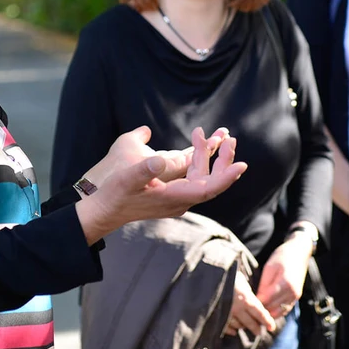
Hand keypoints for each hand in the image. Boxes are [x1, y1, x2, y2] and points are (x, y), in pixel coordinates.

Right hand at [74, 126, 244, 243]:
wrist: (106, 211)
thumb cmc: (115, 194)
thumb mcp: (126, 179)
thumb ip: (143, 169)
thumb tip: (159, 161)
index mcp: (173, 198)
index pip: (207, 188)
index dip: (226, 177)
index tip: (242, 165)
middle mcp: (181, 201)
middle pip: (211, 182)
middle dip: (223, 160)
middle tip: (230, 138)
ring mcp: (178, 199)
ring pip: (204, 178)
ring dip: (212, 158)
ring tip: (217, 136)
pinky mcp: (174, 194)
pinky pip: (196, 178)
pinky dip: (200, 162)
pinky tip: (199, 147)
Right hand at [223, 269, 277, 336]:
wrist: (208, 276)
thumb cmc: (227, 275)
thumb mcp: (241, 280)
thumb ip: (247, 292)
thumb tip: (253, 300)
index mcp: (246, 298)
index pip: (260, 313)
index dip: (267, 321)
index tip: (272, 327)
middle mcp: (238, 308)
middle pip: (251, 323)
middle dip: (257, 328)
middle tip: (260, 332)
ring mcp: (227, 314)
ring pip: (239, 326)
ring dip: (243, 327)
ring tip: (246, 328)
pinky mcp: (217, 317)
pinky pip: (226, 327)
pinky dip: (231, 330)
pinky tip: (234, 331)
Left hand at [255, 234, 311, 316]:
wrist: (299, 253)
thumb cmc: (282, 257)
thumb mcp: (270, 266)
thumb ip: (264, 283)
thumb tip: (258, 298)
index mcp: (285, 283)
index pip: (267, 299)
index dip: (255, 302)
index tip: (245, 302)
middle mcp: (292, 293)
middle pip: (273, 308)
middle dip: (260, 309)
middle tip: (248, 307)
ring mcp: (295, 297)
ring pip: (279, 312)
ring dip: (268, 312)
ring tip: (256, 310)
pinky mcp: (296, 298)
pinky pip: (284, 310)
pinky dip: (275, 312)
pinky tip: (266, 309)